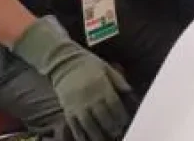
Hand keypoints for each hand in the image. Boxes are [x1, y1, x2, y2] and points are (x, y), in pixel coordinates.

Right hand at [13, 18, 132, 140]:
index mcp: (101, 86)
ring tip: (104, 140)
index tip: (126, 122)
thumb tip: (129, 91)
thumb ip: (118, 79)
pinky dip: (80, 135)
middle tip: (118, 133)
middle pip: (103, 116)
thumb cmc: (88, 63)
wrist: (63, 62)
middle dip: (111, 127)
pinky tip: (86, 140)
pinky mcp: (67, 109)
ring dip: (97, 134)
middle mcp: (90, 97)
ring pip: (89, 124)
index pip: (114, 104)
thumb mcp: (106, 67)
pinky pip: (74, 125)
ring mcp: (77, 104)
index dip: (120, 115)